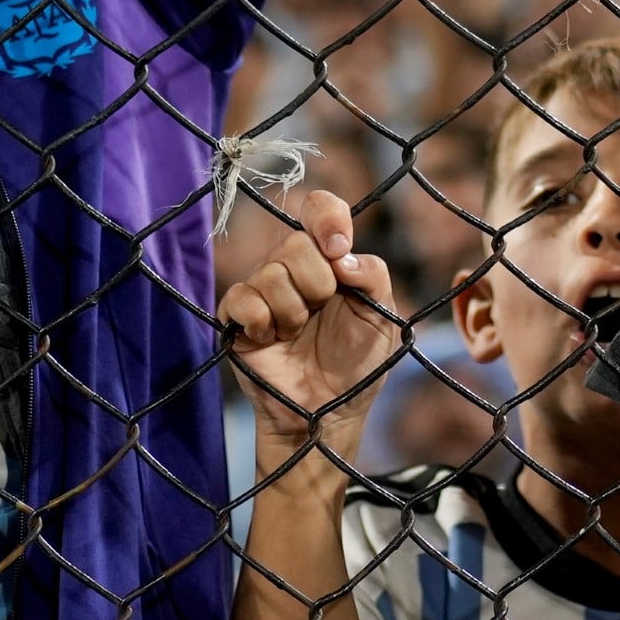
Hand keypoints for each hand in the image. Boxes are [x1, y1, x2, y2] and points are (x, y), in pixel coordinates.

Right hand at [220, 185, 404, 451]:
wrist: (330, 411)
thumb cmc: (358, 362)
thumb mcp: (383, 319)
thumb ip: (374, 278)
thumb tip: (343, 256)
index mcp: (329, 259)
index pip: (319, 209)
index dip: (327, 218)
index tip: (338, 247)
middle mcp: (293, 266)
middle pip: (295, 243)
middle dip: (317, 284)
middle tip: (321, 313)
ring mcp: (262, 290)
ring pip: (270, 273)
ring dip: (292, 312)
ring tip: (297, 334)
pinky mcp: (237, 317)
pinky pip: (242, 299)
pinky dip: (263, 322)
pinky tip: (272, 340)